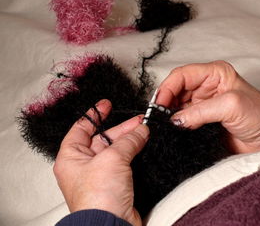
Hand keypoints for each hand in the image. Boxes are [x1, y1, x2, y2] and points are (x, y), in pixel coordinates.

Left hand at [53, 99, 148, 225]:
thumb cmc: (98, 198)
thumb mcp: (111, 159)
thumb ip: (127, 141)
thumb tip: (140, 130)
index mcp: (71, 157)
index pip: (81, 128)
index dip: (94, 114)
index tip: (106, 104)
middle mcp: (84, 166)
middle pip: (102, 138)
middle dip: (121, 128)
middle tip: (138, 120)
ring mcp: (100, 175)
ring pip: (116, 150)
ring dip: (130, 139)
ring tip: (144, 129)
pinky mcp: (115, 184)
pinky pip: (124, 162)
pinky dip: (134, 152)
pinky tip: (144, 144)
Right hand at [156, 60, 259, 153]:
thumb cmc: (259, 115)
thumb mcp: (231, 106)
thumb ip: (201, 111)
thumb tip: (175, 120)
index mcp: (214, 74)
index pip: (182, 75)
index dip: (168, 87)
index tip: (160, 104)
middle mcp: (206, 87)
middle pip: (176, 90)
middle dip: (165, 102)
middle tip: (158, 117)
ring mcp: (202, 105)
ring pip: (176, 106)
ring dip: (168, 115)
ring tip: (162, 125)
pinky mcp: (202, 121)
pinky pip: (182, 121)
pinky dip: (175, 126)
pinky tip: (171, 131)